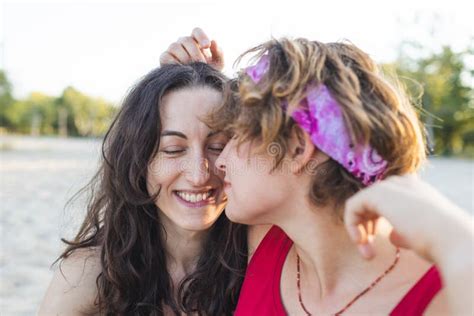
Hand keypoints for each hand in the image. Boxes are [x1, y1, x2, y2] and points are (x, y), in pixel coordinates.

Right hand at [160, 27, 224, 70]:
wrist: (195, 88)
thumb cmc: (207, 74)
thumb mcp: (217, 65)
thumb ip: (219, 53)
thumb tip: (213, 41)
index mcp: (196, 41)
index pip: (196, 31)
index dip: (201, 36)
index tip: (206, 46)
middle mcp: (183, 43)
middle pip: (186, 39)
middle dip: (195, 52)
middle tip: (201, 64)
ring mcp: (173, 50)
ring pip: (175, 46)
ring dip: (184, 57)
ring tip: (192, 68)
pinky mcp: (164, 58)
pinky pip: (166, 56)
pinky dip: (173, 63)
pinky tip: (181, 70)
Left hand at [343, 174, 470, 261]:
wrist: (451, 239)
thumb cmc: (441, 242)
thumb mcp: (419, 236)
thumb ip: (403, 232)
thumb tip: (392, 236)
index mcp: (416, 190)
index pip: (386, 201)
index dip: (376, 224)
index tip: (375, 247)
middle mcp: (403, 183)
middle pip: (371, 202)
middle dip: (366, 228)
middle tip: (368, 253)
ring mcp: (390, 185)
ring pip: (360, 204)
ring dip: (358, 230)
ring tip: (366, 252)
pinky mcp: (378, 192)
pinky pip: (352, 206)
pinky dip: (351, 224)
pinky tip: (360, 241)